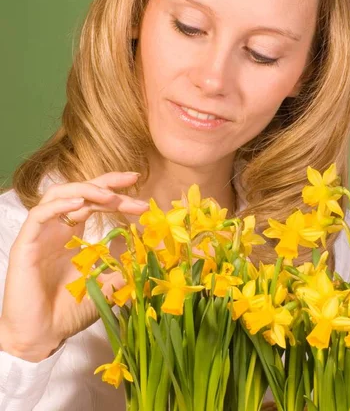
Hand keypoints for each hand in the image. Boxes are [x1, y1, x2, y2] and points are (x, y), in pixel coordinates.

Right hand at [0, 171, 147, 360]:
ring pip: (58, 194)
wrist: (40, 337)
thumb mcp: (107, 285)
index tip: (139, 187)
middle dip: (107, 183)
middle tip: (132, 181)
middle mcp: (57, 227)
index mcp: (73, 232)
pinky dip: (59, 206)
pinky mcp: (25, 244)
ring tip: (108, 196)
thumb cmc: (68, 311)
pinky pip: (38, 215)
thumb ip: (126, 267)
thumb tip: (155, 252)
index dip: (116, 190)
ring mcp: (40, 233)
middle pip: (81, 191)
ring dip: (85, 190)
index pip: (95, 200)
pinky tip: (78, 206)